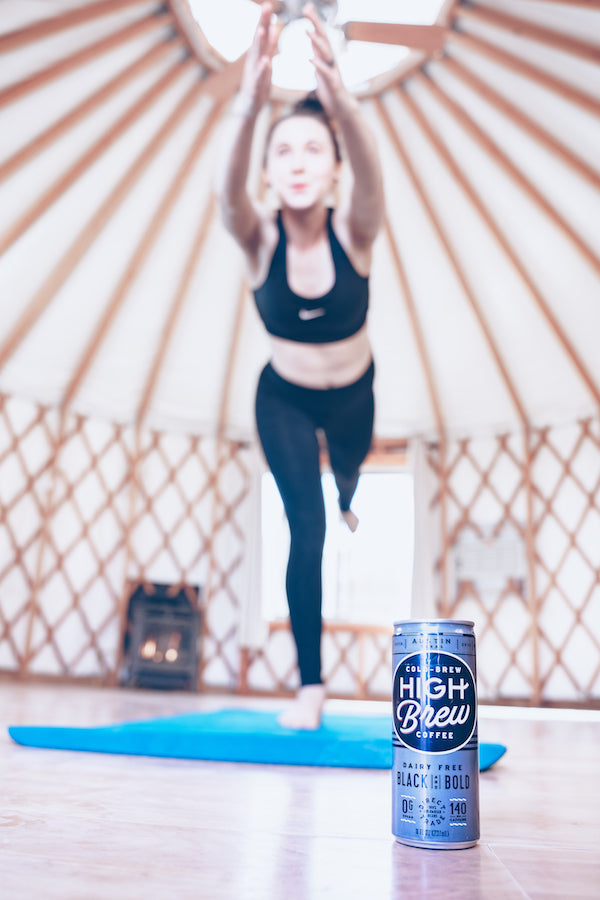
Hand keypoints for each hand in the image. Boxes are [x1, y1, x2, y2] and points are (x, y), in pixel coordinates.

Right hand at [238, 2, 277, 115]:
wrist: (248, 108)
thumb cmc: (258, 86)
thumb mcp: (266, 63)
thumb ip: (270, 47)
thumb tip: (274, 28)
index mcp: (258, 56)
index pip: (262, 35)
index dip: (265, 20)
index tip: (269, 4)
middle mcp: (254, 62)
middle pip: (259, 40)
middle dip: (262, 23)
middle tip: (267, 6)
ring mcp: (254, 73)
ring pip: (257, 56)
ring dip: (260, 42)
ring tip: (263, 29)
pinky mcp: (255, 87)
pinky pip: (259, 77)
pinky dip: (262, 69)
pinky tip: (265, 61)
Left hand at [302, 3, 349, 117]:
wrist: (342, 109)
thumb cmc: (330, 89)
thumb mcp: (320, 68)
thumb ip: (317, 53)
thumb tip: (312, 40)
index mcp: (326, 57)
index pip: (319, 35)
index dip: (314, 21)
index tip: (306, 6)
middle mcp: (331, 60)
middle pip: (323, 38)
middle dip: (315, 23)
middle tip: (307, 9)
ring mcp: (334, 71)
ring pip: (326, 53)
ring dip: (316, 41)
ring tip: (306, 30)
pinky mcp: (334, 84)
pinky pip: (325, 73)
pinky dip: (318, 66)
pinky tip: (310, 59)